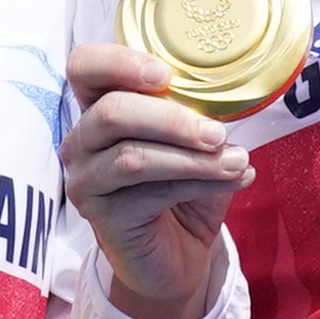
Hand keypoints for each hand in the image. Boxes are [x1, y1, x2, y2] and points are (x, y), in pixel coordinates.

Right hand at [62, 43, 249, 318]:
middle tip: (218, 132)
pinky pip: (151, 193)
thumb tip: (235, 92)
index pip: (85, 66)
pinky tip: (234, 180)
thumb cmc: (184, 188)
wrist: (179, 256)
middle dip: (172, 118)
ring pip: (133, 157)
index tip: (167, 75)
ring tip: (237, 160)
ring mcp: (86, 180)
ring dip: (192, 157)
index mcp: (99, 107)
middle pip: (112, 112)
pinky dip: (199, 182)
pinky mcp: (102, 217)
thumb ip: (198, 113)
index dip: (119, 62)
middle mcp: (82, 140)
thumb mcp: (193, 142)